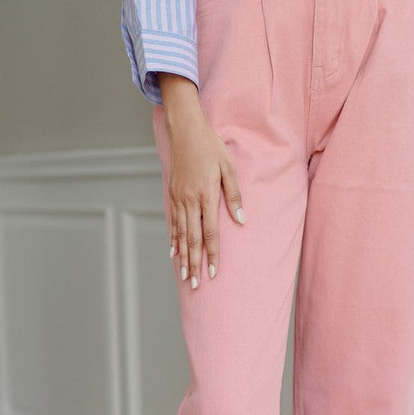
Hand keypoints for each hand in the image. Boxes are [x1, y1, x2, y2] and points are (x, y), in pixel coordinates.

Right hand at [154, 73, 246, 289]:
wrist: (185, 129)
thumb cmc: (211, 147)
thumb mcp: (228, 168)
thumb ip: (234, 196)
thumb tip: (241, 221)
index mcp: (206, 195)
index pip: (210, 232)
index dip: (212, 254)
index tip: (213, 273)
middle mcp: (189, 200)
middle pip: (193, 239)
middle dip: (195, 264)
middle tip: (197, 285)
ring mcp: (178, 198)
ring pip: (180, 234)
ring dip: (183, 257)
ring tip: (185, 276)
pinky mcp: (172, 195)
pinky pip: (172, 222)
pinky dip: (173, 240)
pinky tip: (173, 254)